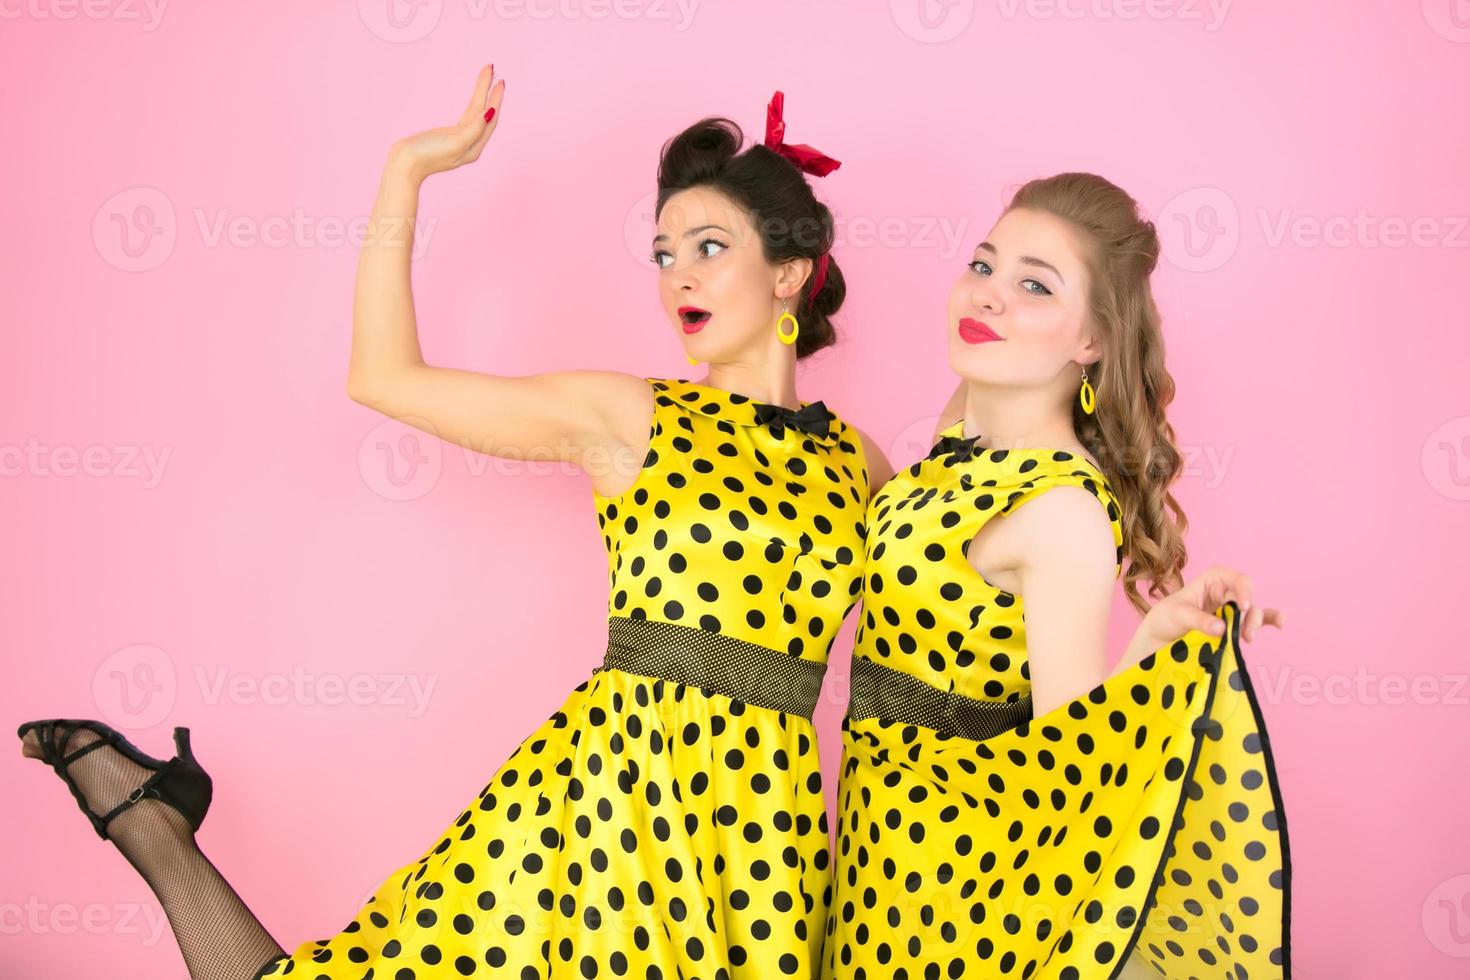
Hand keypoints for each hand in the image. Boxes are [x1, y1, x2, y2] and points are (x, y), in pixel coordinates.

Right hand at [389, 64, 504, 182]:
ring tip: (487, 76)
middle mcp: (470, 144)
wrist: (404, 164)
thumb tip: (490, 111)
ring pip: (475, 113)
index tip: (499, 79)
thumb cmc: (428, 155)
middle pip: (485, 113)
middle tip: (493, 69)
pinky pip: (466, 116)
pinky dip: (473, 104)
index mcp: (474, 148)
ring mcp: (460, 139)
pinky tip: (477, 99)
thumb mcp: (455, 142)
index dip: (496, 99)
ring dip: (482, 94)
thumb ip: (474, 128)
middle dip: (490, 91)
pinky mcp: (448, 136)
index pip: (491, 119)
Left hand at [1125, 565, 1284, 663]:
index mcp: (1211, 581)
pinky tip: (1280, 624)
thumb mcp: (1177, 615)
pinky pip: (1256, 621)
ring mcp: (1231, 611)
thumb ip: (1199, 620)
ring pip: (1253, 612)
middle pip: (1247, 598)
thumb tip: (1223, 628)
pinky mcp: (1233, 627)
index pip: (1234, 578)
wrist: (1157, 640)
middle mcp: (1225, 593)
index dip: (1243, 589)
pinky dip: (1270, 621)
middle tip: (1245, 633)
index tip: (1243, 606)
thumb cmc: (1165, 619)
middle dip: (1250, 614)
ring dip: (1256, 624)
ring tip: (1248, 638)